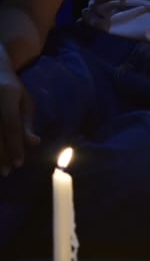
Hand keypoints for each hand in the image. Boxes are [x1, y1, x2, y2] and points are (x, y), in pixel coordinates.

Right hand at [0, 60, 37, 174]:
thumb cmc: (12, 89)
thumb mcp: (25, 101)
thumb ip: (27, 123)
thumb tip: (34, 143)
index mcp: (7, 95)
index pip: (10, 124)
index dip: (15, 145)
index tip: (19, 163)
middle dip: (2, 155)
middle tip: (8, 171)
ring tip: (0, 168)